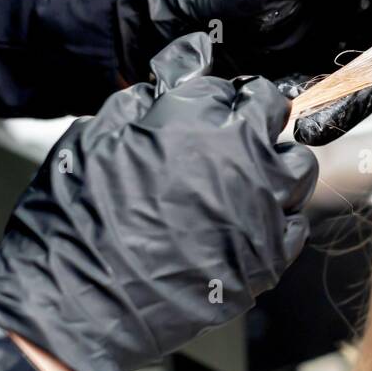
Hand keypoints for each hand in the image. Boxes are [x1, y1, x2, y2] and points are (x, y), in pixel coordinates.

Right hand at [0, 33, 315, 370]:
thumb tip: (178, 66)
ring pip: (298, 168)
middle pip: (277, 119)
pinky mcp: (266, 259)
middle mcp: (242, 159)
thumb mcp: (96, 138)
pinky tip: (247, 226)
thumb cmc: (75, 221)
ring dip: (277, 168)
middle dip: (258, 122)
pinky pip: (296, 225)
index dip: (227, 98)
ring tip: (243, 183)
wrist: (73, 304)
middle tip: (232, 141)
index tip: (219, 109)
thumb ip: (145, 99)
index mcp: (199, 121)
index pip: (241, 89)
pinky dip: (279, 220)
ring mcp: (261, 210)